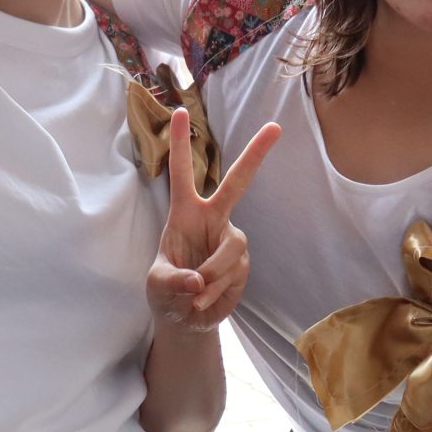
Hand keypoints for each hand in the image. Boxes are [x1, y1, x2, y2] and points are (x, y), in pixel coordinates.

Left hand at [147, 107, 281, 330]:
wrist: (186, 320)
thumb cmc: (165, 292)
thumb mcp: (157, 285)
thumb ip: (173, 280)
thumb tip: (198, 281)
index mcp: (185, 213)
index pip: (181, 173)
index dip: (179, 143)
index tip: (179, 112)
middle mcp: (212, 219)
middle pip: (236, 183)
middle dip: (254, 155)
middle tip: (275, 127)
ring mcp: (231, 240)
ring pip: (230, 251)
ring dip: (211, 277)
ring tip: (195, 297)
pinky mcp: (243, 263)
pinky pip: (233, 275)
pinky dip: (217, 293)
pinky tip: (205, 302)